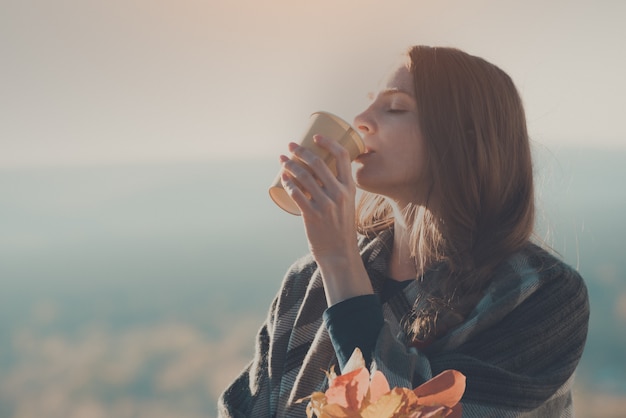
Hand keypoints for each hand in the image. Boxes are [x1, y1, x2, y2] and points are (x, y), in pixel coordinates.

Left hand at [279, 135, 372, 304]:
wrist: (340, 253)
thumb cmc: (341, 228)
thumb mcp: (347, 204)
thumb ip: (337, 189)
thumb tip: (318, 173)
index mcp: (350, 188)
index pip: (342, 156)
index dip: (328, 142)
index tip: (315, 136)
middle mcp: (339, 194)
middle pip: (318, 163)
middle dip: (301, 151)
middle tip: (291, 146)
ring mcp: (325, 205)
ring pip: (303, 177)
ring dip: (290, 165)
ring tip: (283, 160)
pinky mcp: (312, 215)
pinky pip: (296, 194)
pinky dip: (288, 183)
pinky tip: (282, 177)